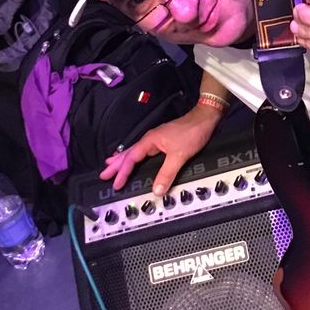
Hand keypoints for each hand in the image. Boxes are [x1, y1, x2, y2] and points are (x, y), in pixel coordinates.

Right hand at [99, 101, 224, 194]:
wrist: (205, 119)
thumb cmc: (192, 132)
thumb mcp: (179, 155)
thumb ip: (167, 173)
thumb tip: (156, 190)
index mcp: (150, 141)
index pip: (131, 158)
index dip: (122, 172)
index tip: (115, 183)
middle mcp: (150, 139)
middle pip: (128, 153)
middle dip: (116, 165)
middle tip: (104, 174)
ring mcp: (156, 140)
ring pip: (134, 151)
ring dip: (123, 159)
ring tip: (111, 165)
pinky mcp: (162, 141)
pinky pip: (143, 151)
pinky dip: (135, 156)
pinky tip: (135, 159)